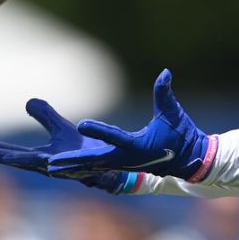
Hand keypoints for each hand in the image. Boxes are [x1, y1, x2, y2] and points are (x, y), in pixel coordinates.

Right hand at [0, 98, 122, 180]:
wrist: (112, 163)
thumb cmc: (84, 150)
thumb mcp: (61, 129)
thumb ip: (45, 117)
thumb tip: (28, 102)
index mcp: (43, 159)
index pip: (16, 155)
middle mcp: (51, 166)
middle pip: (22, 162)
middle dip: (2, 157)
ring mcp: (66, 168)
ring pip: (43, 166)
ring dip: (24, 162)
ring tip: (5, 157)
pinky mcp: (84, 166)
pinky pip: (69, 165)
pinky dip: (56, 164)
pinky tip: (46, 160)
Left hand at [49, 69, 217, 182]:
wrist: (188, 160)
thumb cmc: (181, 135)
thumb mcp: (173, 113)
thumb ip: (164, 93)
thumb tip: (165, 73)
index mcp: (137, 145)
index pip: (115, 137)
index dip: (98, 130)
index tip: (81, 123)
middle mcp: (126, 158)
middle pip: (95, 158)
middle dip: (73, 160)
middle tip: (52, 162)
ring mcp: (121, 164)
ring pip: (91, 164)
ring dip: (72, 165)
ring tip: (50, 166)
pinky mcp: (119, 165)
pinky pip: (95, 166)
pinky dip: (79, 166)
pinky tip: (63, 166)